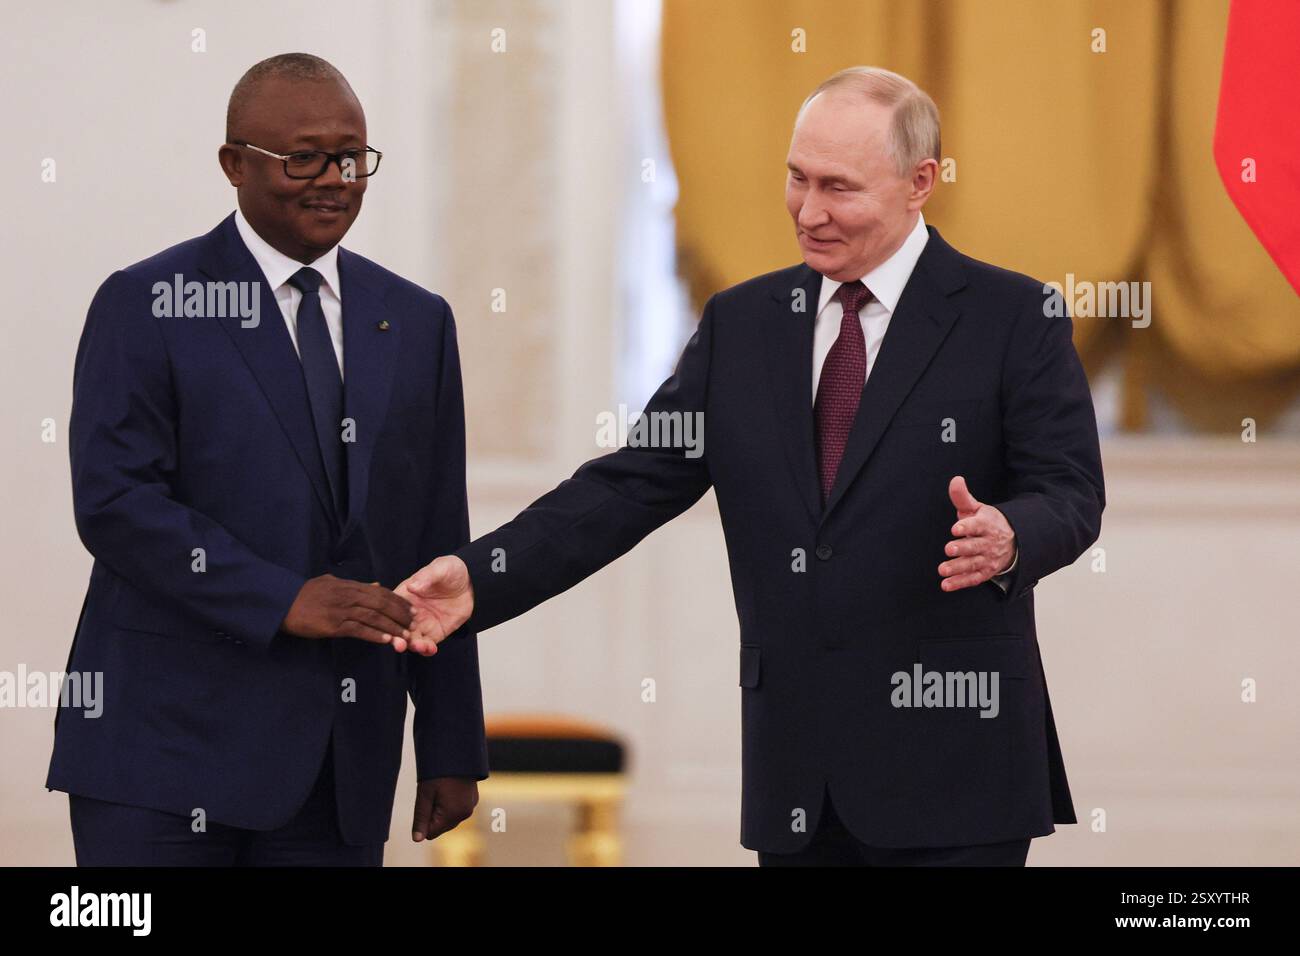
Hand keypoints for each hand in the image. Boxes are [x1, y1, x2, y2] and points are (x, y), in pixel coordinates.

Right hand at [281, 574, 412, 644]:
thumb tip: (375, 585)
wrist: (282, 603)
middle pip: (382, 604)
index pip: (380, 591)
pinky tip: (387, 641)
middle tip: (414, 623)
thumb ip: (354, 585)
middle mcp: (349, 596)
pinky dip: (375, 635)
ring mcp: (342, 611)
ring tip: (406, 635)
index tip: (410, 608)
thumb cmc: (305, 594)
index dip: (397, 600)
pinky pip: (360, 630)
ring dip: (393, 627)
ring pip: (374, 618)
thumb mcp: (331, 582)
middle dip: (400, 614)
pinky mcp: (334, 625)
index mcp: (349, 585)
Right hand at [391, 555, 473, 655]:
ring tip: (420, 646)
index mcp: (405, 595)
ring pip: (412, 639)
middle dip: (398, 638)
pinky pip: (428, 645)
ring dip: (413, 645)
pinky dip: (427, 650)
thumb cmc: (450, 570)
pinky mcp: (435, 633)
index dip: (389, 619)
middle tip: (400, 644)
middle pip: (399, 628)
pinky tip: (430, 649)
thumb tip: (413, 585)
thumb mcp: (440, 569)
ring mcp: (422, 624)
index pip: (391, 609)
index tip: (391, 626)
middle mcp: (410, 613)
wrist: (472, 582)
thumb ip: (427, 577)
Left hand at [411, 777, 477, 841]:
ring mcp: (471, 806)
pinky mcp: (473, 800)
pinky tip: (450, 787)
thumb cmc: (438, 772)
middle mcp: (465, 814)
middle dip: (433, 814)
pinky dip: (450, 803)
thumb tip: (416, 840)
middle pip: (440, 827)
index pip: (431, 833)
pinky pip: (457, 810)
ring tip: (441, 788)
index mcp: (453, 815)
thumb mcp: (425, 794)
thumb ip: (420, 819)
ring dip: (441, 809)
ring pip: (449, 818)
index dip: (424, 818)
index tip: (426, 800)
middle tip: (433, 793)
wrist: (457, 750)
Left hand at [938, 475, 1015, 591]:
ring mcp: (988, 559)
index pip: (977, 525)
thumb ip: (962, 497)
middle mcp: (989, 543)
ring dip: (958, 568)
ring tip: (942, 570)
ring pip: (973, 564)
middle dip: (963, 548)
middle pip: (975, 546)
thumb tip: (955, 480)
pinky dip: (960, 582)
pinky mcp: (985, 572)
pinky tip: (946, 585)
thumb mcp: (976, 508)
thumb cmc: (986, 523)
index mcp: (986, 525)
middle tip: (949, 549)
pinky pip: (973, 579)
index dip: (967, 527)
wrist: (1013, 542)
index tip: (955, 528)